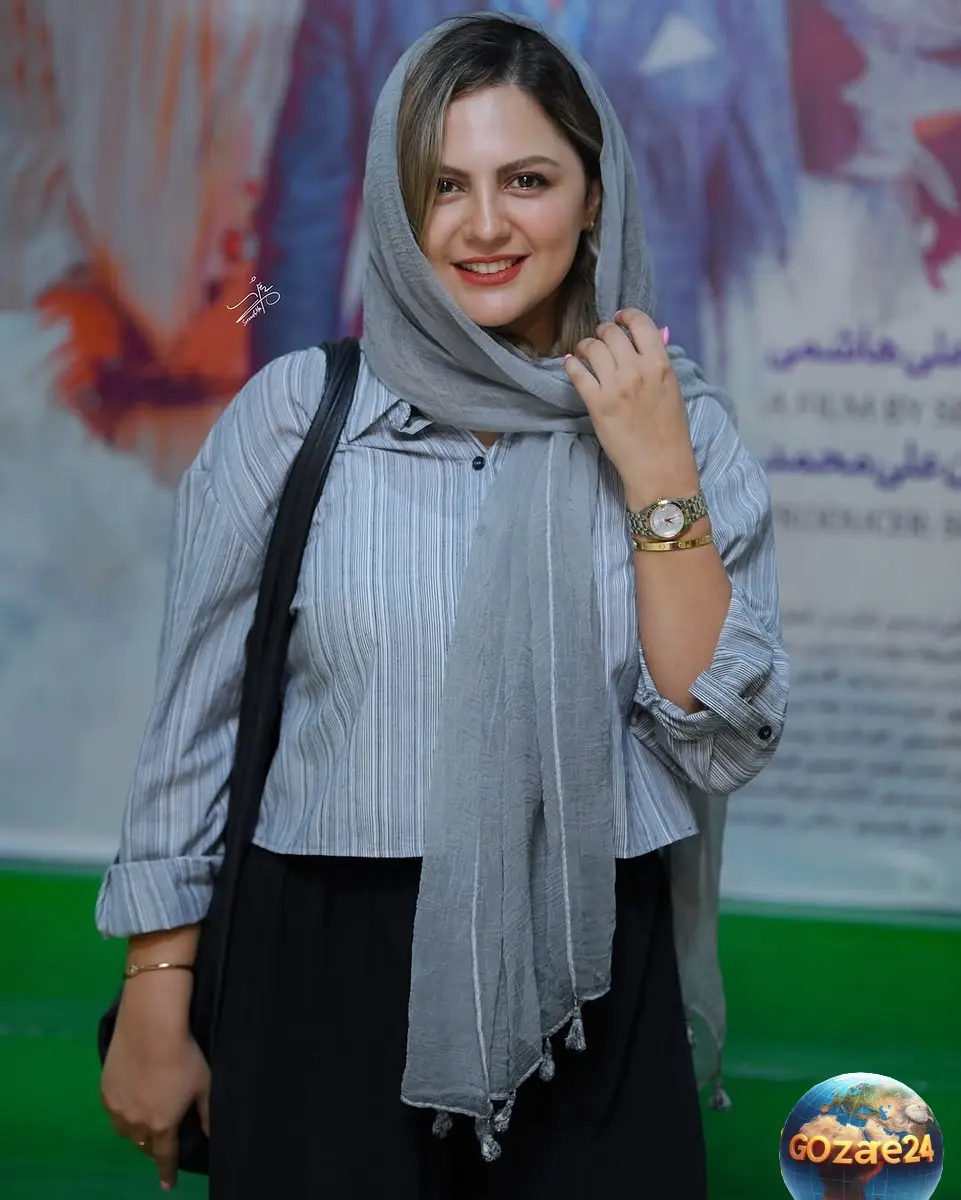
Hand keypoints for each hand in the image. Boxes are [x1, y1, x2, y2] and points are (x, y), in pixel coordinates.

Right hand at [101, 975, 209, 1190]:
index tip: (167, 1185)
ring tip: (144, 1119)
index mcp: (161, 1124)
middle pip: (143, 1143)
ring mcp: (117, 1106)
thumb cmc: (183, 1055)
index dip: (167, 1172)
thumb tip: (211, 1134)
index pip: (165, 1156)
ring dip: (135, 1130)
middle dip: (152, 1146)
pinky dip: (122, 1111)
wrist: (150, 1027)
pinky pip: (113, 1110)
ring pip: (125, 1129)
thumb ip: (206, 1112)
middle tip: (160, 1140)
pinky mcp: (104, 1089)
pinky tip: (129, 1100)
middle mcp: (135, 1122)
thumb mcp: (203, 1084)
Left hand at [563, 309, 697, 499]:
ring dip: (585, 346)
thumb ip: (658, 362)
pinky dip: (571, 364)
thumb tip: (653, 336)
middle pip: (611, 332)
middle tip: (600, 340)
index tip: (618, 319)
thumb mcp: (672, 389)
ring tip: (585, 353)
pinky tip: (571, 365)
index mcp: (660, 364)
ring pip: (592, 347)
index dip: (626, 316)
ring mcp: (615, 386)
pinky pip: (577, 372)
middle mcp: (637, 369)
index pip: (641, 323)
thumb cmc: (670, 431)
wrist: (659, 466)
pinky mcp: (596, 403)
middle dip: (603, 332)